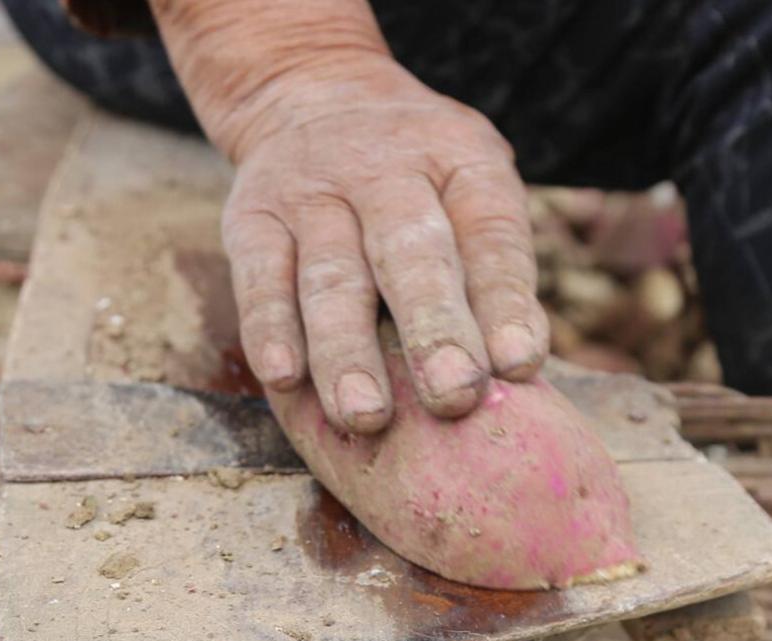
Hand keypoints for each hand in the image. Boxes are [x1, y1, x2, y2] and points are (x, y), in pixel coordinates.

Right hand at [213, 58, 547, 432]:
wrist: (316, 92)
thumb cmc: (422, 179)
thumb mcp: (473, 187)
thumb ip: (495, 269)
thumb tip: (516, 370)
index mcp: (461, 162)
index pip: (490, 236)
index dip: (506, 302)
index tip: (518, 365)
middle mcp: (387, 171)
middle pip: (412, 254)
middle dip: (433, 330)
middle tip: (451, 396)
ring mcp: (313, 192)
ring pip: (332, 277)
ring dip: (347, 351)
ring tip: (365, 416)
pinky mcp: (252, 217)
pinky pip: (260, 278)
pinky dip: (271, 329)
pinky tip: (284, 379)